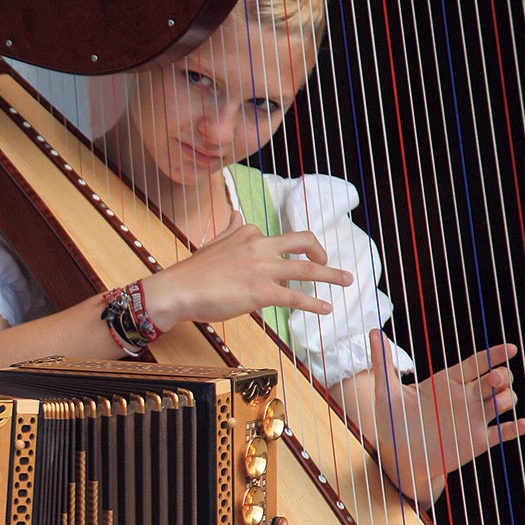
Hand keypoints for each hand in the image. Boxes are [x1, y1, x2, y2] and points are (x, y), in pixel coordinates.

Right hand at [143, 213, 353, 331]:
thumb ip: (231, 229)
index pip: (278, 238)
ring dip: (331, 275)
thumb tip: (237, 214)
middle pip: (304, 242)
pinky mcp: (261, 292)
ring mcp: (262, 269)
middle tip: (330, 264)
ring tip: (347, 281)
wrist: (177, 290)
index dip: (288, 253)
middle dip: (322, 252)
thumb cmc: (192, 272)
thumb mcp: (214, 243)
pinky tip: (326, 309)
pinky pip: (296, 297)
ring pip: (307, 269)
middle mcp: (259, 246)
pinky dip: (315, 303)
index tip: (291, 265)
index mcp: (248, 233)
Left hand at [359, 331, 524, 499]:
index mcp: (446, 382)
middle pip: (496, 379)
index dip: (494, 354)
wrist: (398, 455)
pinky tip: (522, 423)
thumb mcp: (386, 391)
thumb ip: (382, 362)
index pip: (476, 363)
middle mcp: (464, 397)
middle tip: (493, 378)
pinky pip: (503, 432)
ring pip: (504, 401)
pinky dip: (516, 428)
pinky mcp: (478, 440)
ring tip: (498, 401)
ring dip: (507, 398)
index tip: (511, 348)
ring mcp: (473, 418)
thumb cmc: (392, 421)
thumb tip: (372, 332)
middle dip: (501, 375)